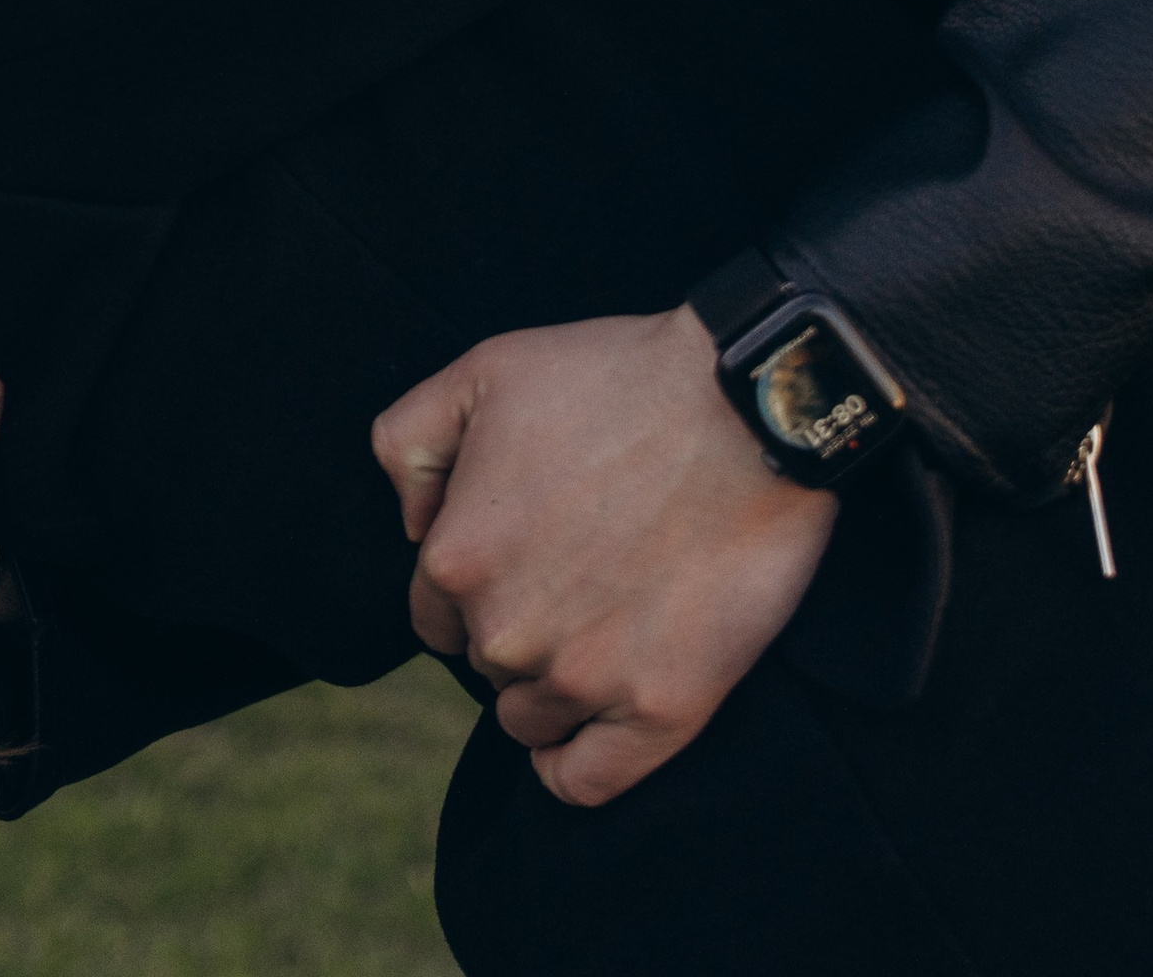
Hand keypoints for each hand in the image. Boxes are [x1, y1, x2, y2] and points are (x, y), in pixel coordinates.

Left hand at [372, 304, 836, 807]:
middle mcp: (507, 632)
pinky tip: (584, 730)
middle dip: (517, 624)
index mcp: (457, 558)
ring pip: (530, 718)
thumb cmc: (616, 379)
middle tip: (577, 570)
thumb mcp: (483, 370)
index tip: (523, 554)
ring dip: (551, 685)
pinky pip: (583, 782)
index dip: (473, 584)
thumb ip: (408, 441)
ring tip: (602, 622)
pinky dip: (571, 766)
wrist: (744, 405)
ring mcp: (584, 679)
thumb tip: (411, 524)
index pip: (434, 613)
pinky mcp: (661, 711)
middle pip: (485, 662)